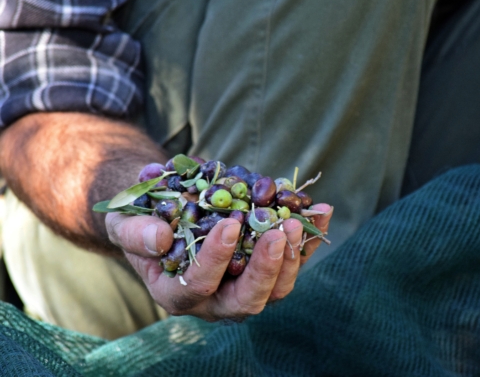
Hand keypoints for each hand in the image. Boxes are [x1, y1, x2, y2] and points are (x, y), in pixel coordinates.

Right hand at [106, 203, 332, 320]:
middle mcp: (214, 300)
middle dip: (267, 269)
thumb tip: (159, 239)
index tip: (228, 224)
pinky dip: (308, 238)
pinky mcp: (263, 269)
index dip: (215, 260)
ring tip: (298, 219)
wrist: (163, 214)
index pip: (198, 287)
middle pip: (248, 301)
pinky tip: (322, 210)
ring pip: (276, 290)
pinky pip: (291, 261)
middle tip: (278, 230)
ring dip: (293, 257)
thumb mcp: (125, 223)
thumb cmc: (141, 221)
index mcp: (177, 292)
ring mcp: (242, 286)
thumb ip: (134, 233)